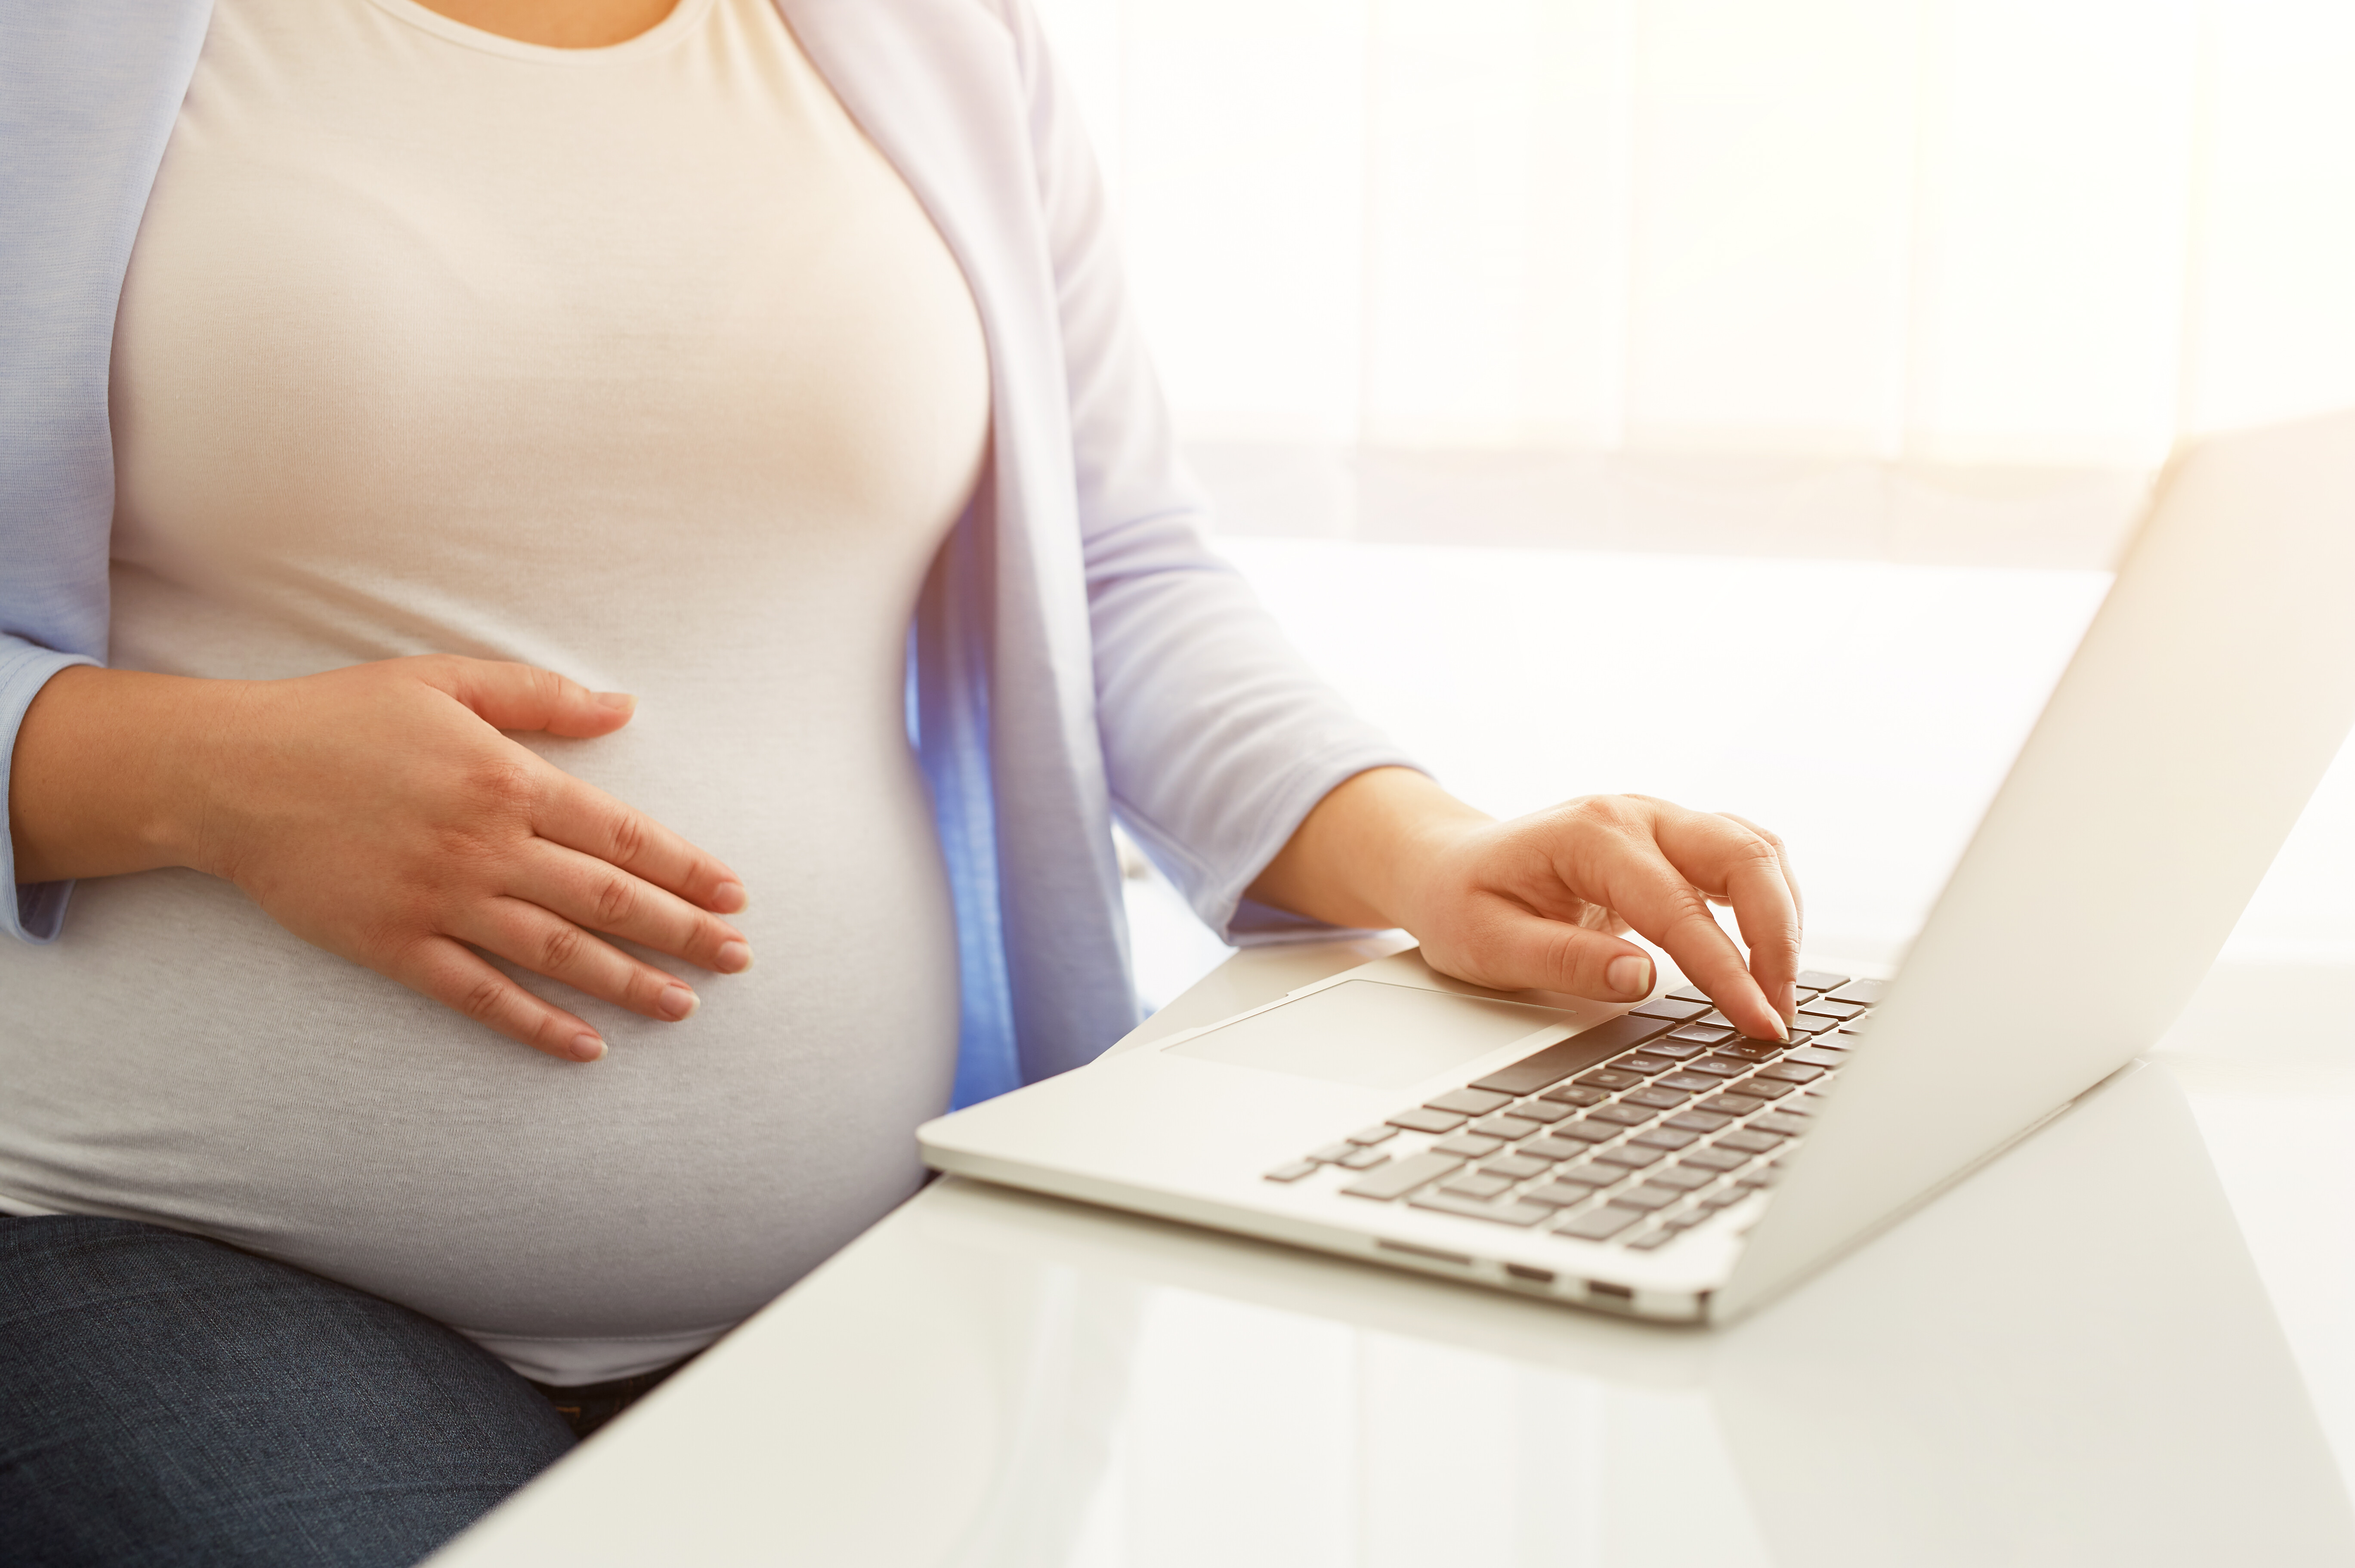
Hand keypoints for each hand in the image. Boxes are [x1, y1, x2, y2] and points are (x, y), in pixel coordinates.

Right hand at [11, 656, 748, 1062]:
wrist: (230, 771)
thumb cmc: (344, 716)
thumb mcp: (446, 681)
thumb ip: (541, 698)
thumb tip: (625, 707)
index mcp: (506, 780)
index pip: (621, 834)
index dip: (685, 867)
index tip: (734, 893)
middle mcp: (485, 846)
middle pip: (606, 900)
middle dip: (682, 932)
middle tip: (739, 957)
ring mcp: (439, 901)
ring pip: (557, 953)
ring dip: (629, 983)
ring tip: (686, 1005)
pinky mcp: (394, 945)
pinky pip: (480, 995)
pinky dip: (536, 1024)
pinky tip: (587, 1047)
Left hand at [1247, 769, 1801, 1039]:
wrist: (1448, 866)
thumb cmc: (1463, 904)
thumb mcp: (1488, 944)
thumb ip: (1565, 962)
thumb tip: (1642, 979)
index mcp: (1590, 835)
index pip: (1679, 908)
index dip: (1727, 970)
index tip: (1759, 1021)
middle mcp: (1636, 813)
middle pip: (1744, 857)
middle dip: (1777, 938)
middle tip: (1779, 1013)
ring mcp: (1661, 819)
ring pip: (1757, 850)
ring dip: (1784, 919)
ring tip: (1780, 993)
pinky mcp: (1675, 838)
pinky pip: (1747, 857)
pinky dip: (1772, 902)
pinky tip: (1770, 954)